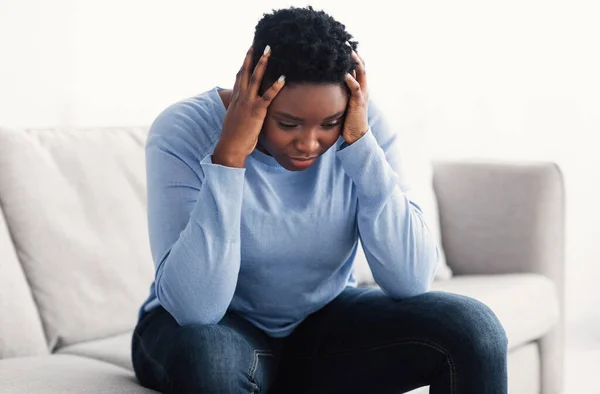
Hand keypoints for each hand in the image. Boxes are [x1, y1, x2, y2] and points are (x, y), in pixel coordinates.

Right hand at [213, 45, 285, 167]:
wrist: (230, 146)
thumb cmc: (233, 138)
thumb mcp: (234, 120)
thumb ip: (239, 112)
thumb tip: (242, 111)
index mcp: (235, 99)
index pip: (239, 77)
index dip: (244, 64)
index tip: (248, 52)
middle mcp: (240, 98)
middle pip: (246, 72)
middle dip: (252, 57)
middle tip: (258, 44)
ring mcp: (247, 103)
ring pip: (255, 79)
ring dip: (262, 64)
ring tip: (269, 52)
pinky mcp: (256, 111)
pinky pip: (267, 96)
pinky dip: (275, 86)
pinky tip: (283, 78)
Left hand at [342, 50, 368, 144]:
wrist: (356, 136)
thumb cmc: (347, 120)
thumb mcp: (343, 102)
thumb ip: (339, 92)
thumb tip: (325, 83)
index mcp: (360, 87)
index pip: (358, 67)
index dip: (353, 56)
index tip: (343, 44)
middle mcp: (364, 88)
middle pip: (361, 66)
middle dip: (354, 54)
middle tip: (345, 41)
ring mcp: (363, 94)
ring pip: (361, 73)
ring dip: (354, 61)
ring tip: (347, 51)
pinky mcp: (359, 102)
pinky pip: (355, 87)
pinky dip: (349, 78)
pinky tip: (342, 72)